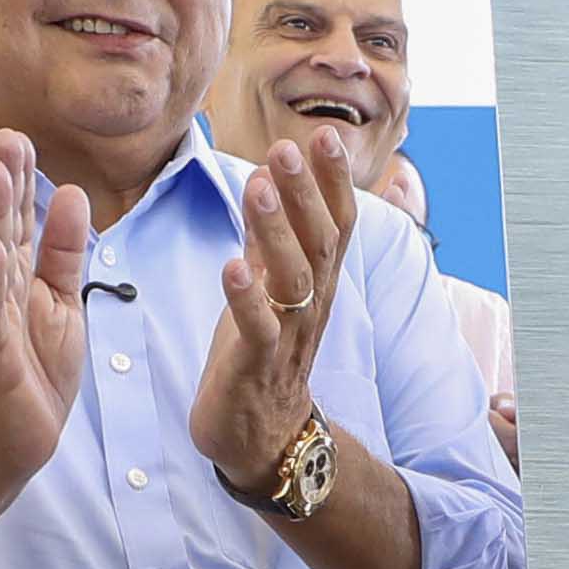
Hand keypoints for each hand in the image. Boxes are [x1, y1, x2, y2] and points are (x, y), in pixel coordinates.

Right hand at [0, 134, 97, 485]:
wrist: (15, 439)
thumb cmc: (37, 371)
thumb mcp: (62, 300)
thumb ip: (65, 251)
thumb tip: (74, 193)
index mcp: (16, 275)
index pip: (18, 217)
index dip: (21, 178)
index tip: (20, 135)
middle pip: (1, 225)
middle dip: (4, 180)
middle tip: (4, 135)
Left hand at [189, 132, 359, 493]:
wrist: (262, 435)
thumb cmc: (262, 351)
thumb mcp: (268, 285)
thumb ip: (269, 236)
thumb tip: (270, 177)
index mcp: (317, 280)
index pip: (336, 223)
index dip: (332, 180)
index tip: (324, 134)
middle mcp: (311, 302)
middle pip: (319, 240)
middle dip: (306, 191)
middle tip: (288, 145)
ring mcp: (287, 334)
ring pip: (293, 278)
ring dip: (277, 232)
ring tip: (261, 189)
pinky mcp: (256, 364)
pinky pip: (257, 328)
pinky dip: (245, 296)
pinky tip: (232, 265)